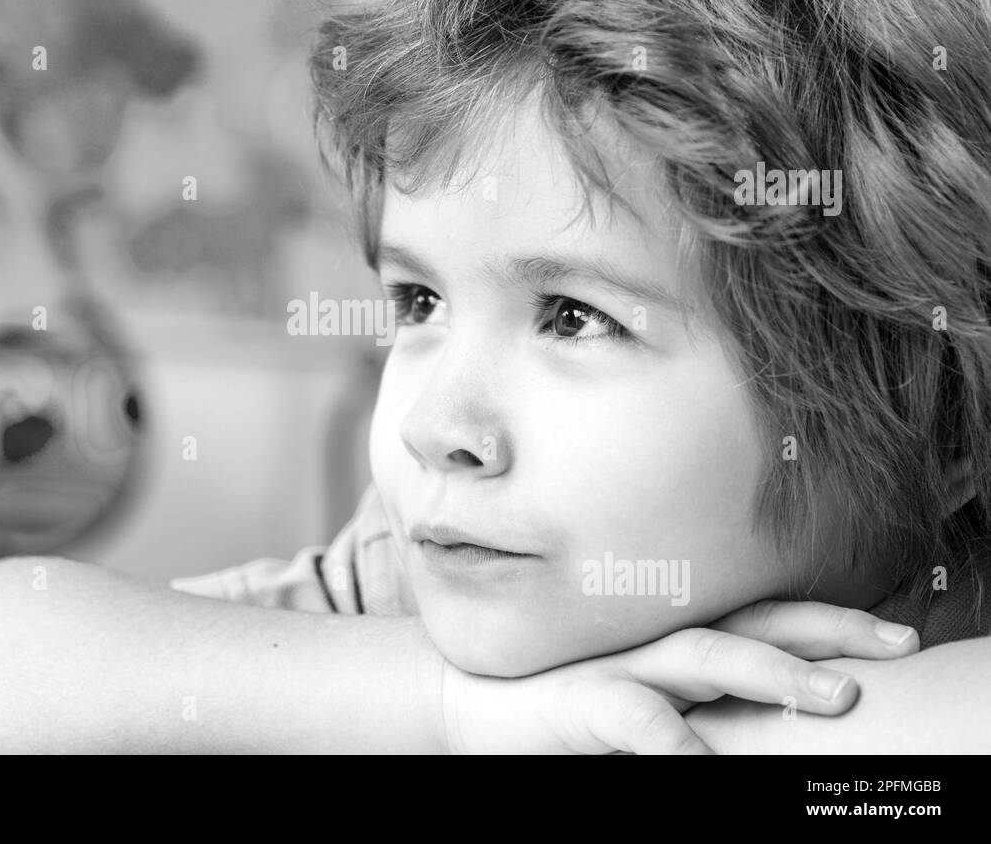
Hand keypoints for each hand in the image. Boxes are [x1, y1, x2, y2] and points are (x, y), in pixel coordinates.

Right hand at [440, 600, 918, 753]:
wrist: (473, 700)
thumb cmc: (568, 698)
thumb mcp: (644, 688)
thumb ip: (699, 688)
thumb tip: (778, 696)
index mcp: (680, 637)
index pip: (766, 619)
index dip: (832, 623)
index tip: (897, 635)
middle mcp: (660, 641)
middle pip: (754, 627)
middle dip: (826, 635)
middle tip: (891, 647)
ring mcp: (621, 665)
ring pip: (705, 657)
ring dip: (770, 672)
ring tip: (829, 695)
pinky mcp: (580, 700)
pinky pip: (633, 716)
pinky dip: (670, 732)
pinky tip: (699, 751)